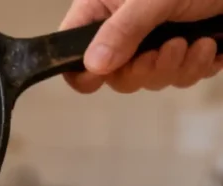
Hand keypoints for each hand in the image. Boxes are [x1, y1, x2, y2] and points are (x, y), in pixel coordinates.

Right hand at [61, 0, 222, 92]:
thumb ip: (123, 30)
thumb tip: (92, 65)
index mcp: (101, 10)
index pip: (71, 54)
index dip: (86, 72)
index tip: (109, 70)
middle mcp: (120, 29)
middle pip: (114, 76)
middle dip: (146, 70)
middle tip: (168, 49)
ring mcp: (149, 41)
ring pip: (148, 80)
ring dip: (176, 68)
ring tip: (194, 43)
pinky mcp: (178, 51)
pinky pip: (176, 78)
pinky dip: (195, 67)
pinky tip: (208, 46)